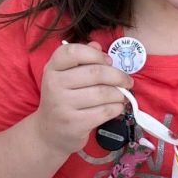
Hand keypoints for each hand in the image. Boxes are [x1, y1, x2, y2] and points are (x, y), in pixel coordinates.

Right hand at [34, 41, 132, 156]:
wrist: (49, 132)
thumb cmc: (63, 99)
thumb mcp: (65, 76)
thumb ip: (80, 59)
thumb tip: (97, 45)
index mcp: (52, 69)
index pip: (73, 52)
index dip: (95, 54)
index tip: (108, 61)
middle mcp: (54, 85)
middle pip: (95, 73)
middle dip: (118, 76)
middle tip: (127, 81)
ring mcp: (63, 105)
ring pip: (103, 93)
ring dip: (119, 94)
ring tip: (121, 95)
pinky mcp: (74, 123)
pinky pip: (105, 111)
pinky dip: (117, 108)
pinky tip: (116, 107)